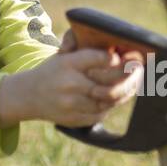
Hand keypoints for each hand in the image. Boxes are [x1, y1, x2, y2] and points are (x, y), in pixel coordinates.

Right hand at [0, 41, 142, 128]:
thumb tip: (112, 46)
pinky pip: (102, 113)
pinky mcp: (75, 118)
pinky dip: (113, 104)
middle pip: (110, 83)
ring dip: (126, 91)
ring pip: (109, 100)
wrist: (28, 96)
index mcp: (69, 63)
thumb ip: (83, 47)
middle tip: (138, 69)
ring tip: (134, 82)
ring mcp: (73, 103)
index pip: (100, 59)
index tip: (129, 57)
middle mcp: (71, 84)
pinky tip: (119, 96)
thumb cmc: (52, 71)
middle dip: (130, 76)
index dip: (118, 59)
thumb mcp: (63, 54)